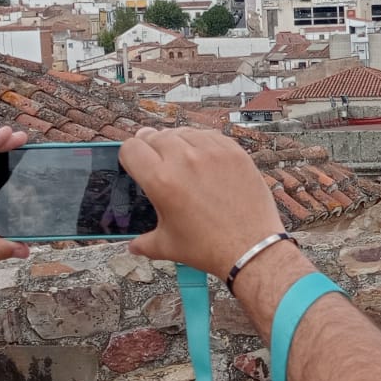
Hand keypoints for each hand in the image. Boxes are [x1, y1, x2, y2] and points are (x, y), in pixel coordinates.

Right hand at [117, 127, 282, 276]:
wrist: (251, 248)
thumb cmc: (210, 248)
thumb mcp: (167, 246)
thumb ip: (143, 243)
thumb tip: (133, 245)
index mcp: (161, 180)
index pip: (131, 148)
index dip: (129, 156)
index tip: (135, 163)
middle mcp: (184, 160)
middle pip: (155, 135)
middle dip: (151, 147)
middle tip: (157, 161)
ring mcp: (212, 153)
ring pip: (182, 132)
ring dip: (177, 142)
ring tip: (180, 159)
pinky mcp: (234, 152)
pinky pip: (209, 135)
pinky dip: (202, 142)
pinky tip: (203, 157)